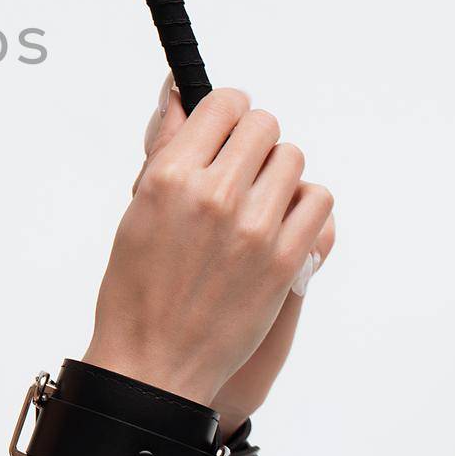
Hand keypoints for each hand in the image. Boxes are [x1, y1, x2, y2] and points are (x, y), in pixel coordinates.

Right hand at [134, 73, 336, 435]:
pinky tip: (279, 225)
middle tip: (238, 172)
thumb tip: (178, 95)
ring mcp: (256, 228)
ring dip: (278, 174)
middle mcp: (215, 195)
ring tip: (256, 204)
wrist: (154, 361)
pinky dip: (303, 207)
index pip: (223, 104)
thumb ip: (165, 148)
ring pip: (294, 159)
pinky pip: (318, 201)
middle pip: (264, 125)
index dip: (226, 113)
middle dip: (252, 142)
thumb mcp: (137, 207)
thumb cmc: (136, 287)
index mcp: (170, 176)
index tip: (224, 130)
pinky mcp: (287, 260)